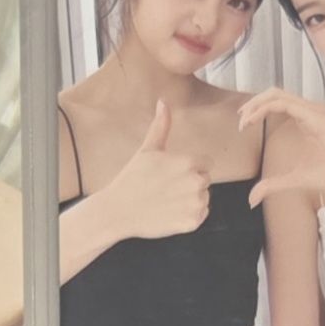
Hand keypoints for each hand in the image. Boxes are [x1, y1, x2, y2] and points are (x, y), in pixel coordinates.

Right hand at [103, 99, 209, 238]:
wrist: (119, 210)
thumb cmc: (133, 178)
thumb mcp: (147, 149)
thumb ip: (161, 126)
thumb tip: (163, 102)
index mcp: (188, 162)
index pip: (205, 163)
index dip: (190, 167)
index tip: (173, 174)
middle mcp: (197, 182)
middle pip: (205, 180)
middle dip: (190, 183)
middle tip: (167, 187)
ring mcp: (196, 204)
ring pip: (203, 198)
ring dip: (190, 200)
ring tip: (167, 200)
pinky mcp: (193, 223)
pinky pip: (200, 216)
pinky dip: (188, 216)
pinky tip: (170, 212)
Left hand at [239, 89, 324, 206]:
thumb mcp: (295, 179)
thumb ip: (273, 185)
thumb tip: (251, 199)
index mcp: (307, 120)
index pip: (278, 103)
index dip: (257, 109)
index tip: (243, 124)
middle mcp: (311, 111)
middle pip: (275, 93)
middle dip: (253, 103)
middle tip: (240, 120)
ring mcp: (315, 112)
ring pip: (278, 94)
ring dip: (257, 104)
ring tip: (245, 119)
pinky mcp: (318, 118)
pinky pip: (287, 104)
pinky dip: (266, 108)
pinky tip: (255, 119)